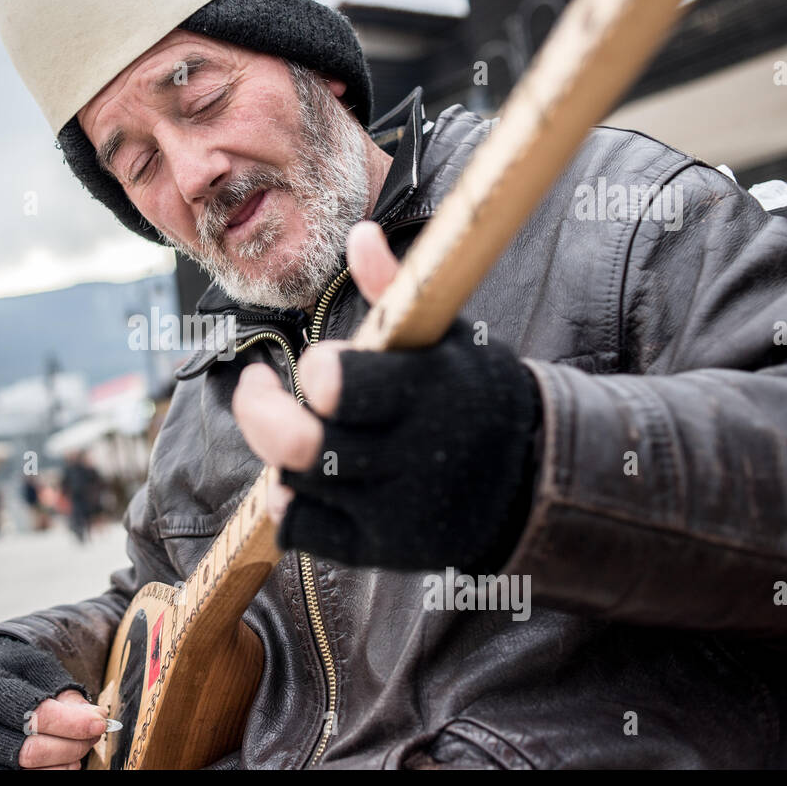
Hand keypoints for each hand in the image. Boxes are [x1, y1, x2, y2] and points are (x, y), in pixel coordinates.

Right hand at [0, 636, 108, 769]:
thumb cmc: (8, 674)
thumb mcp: (36, 670)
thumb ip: (65, 695)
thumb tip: (95, 718)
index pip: (35, 714)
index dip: (72, 723)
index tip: (99, 723)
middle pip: (30, 751)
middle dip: (70, 747)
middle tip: (92, 736)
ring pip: (23, 772)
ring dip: (60, 766)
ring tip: (77, 752)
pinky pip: (14, 781)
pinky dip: (45, 775)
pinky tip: (60, 765)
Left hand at [232, 221, 540, 572]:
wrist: (529, 480)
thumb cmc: (472, 393)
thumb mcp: (448, 336)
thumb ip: (394, 290)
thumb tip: (358, 235)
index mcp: (426, 391)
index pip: (333, 383)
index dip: (315, 372)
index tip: (318, 365)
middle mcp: (407, 454)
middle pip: (295, 442)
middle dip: (257, 409)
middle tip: (257, 387)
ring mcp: (392, 509)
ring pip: (293, 482)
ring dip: (278, 452)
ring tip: (294, 428)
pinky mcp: (380, 550)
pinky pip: (301, 533)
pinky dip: (288, 505)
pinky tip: (302, 479)